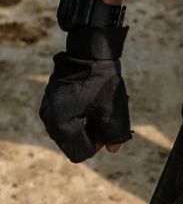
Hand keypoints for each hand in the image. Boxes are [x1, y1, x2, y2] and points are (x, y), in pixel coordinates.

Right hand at [40, 27, 131, 162]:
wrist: (89, 50)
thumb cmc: (101, 78)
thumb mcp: (111, 107)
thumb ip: (114, 132)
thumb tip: (113, 148)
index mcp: (61, 125)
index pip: (81, 153)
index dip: (98, 144)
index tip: (108, 127)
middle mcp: (50, 121)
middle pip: (73, 144)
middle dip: (91, 135)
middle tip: (104, 117)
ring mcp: (48, 111)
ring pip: (68, 132)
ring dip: (85, 126)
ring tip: (98, 108)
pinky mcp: (50, 102)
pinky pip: (63, 120)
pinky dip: (77, 117)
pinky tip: (89, 102)